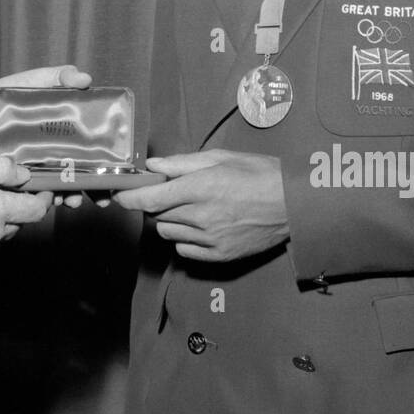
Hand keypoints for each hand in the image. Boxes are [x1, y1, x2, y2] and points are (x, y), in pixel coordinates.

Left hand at [0, 64, 92, 206]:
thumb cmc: (4, 95)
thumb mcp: (34, 81)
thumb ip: (58, 77)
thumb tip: (85, 78)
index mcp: (61, 136)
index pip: (90, 156)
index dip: (105, 168)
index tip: (117, 177)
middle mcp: (50, 156)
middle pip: (79, 177)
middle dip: (93, 190)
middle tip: (100, 196)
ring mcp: (32, 169)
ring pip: (56, 189)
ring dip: (69, 197)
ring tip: (72, 200)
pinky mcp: (11, 177)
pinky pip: (27, 194)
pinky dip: (37, 199)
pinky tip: (46, 199)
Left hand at [110, 150, 287, 263]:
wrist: (294, 205)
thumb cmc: (260, 174)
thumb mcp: (221, 158)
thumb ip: (182, 163)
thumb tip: (153, 166)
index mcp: (200, 187)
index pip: (149, 198)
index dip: (128, 197)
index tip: (119, 194)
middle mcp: (201, 216)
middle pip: (156, 214)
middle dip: (157, 202)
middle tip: (173, 192)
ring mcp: (209, 239)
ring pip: (167, 232)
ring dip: (169, 220)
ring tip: (190, 208)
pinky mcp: (218, 256)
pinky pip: (184, 249)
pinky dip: (184, 237)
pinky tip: (200, 225)